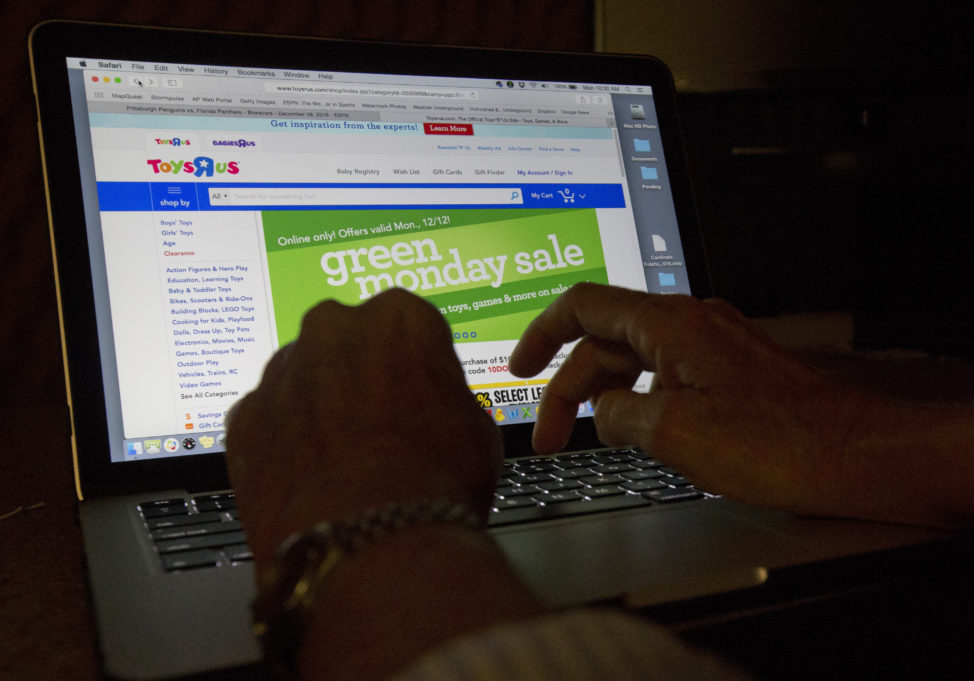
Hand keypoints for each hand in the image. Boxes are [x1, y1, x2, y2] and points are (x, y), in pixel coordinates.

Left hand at [226, 288, 502, 566]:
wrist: (370, 542)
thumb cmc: (433, 482)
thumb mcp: (476, 429)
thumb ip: (447, 399)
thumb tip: (440, 414)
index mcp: (399, 317)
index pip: (410, 326)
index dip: (419, 367)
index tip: (423, 394)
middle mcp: (332, 329)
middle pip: (348, 343)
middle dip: (361, 375)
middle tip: (383, 424)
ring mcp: (281, 372)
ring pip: (302, 379)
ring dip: (320, 407)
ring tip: (346, 460)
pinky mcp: (243, 418)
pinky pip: (268, 422)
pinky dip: (283, 443)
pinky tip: (312, 478)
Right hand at [509, 283, 871, 516]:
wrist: (852, 455)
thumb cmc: (777, 441)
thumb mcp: (674, 432)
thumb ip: (619, 414)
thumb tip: (600, 412)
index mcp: (669, 324)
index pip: (583, 307)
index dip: (540, 334)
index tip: (519, 366)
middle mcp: (689, 324)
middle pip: (605, 342)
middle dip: (568, 387)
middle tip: (547, 437)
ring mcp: (711, 346)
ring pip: (636, 361)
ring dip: (604, 397)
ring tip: (586, 438)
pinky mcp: (728, 371)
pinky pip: (666, 376)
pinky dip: (639, 400)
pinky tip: (635, 432)